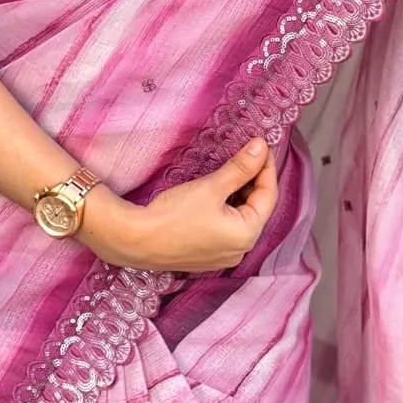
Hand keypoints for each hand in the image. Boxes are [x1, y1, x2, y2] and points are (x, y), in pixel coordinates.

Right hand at [82, 138, 278, 272]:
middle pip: (256, 208)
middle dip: (253, 180)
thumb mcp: (211, 186)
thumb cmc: (172, 215)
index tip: (261, 146)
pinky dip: (226, 209)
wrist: (134, 240)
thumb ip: (240, 168)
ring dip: (239, 194)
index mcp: (247, 235)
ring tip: (233, 170)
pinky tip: (218, 193)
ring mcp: (224, 256)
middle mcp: (240, 250)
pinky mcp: (208, 255)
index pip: (268, 195)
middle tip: (248, 155)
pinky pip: (226, 228)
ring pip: (241, 218)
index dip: (266, 168)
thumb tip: (261, 147)